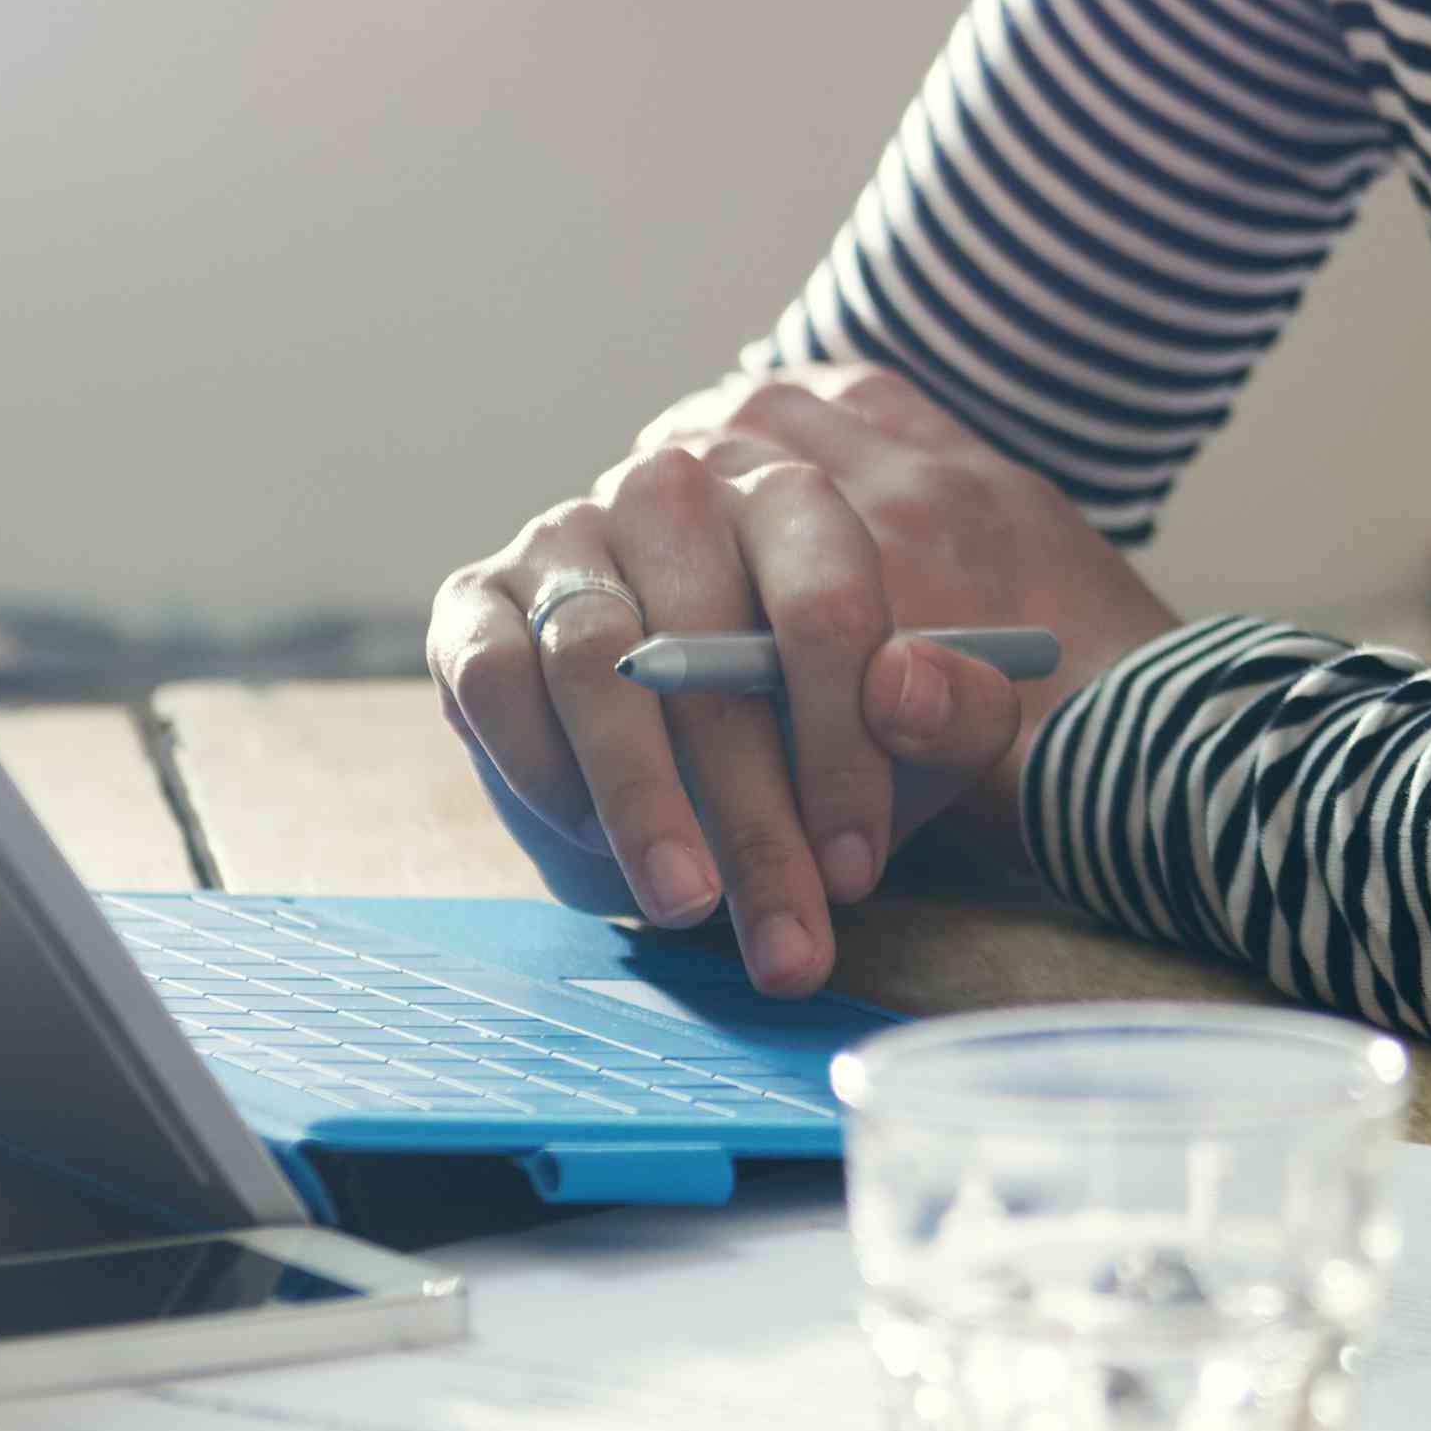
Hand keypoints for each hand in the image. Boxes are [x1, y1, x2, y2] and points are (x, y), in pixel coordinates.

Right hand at [430, 360, 1178, 993]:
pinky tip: (591, 842)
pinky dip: (540, 767)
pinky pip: (493, 678)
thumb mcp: (917, 742)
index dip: (842, 746)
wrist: (696, 759)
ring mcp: (563, 541)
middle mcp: (669, 496)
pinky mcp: (475, 605)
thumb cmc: (822, 741)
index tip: (854, 869)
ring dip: (644, 802)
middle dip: (751, 811)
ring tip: (689, 906)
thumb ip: (956, 715)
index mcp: (790, 501)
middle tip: (785, 934)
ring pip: (596, 665)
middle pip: (705, 645)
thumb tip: (904, 693)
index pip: (823, 602)